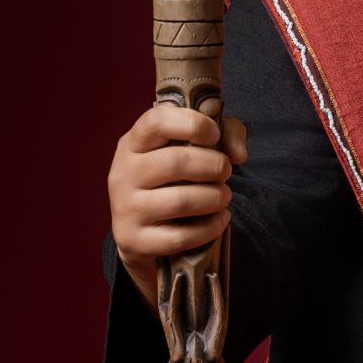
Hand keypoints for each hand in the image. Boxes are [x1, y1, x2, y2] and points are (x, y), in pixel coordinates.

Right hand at [108, 104, 247, 309]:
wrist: (140, 232)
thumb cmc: (174, 178)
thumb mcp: (192, 147)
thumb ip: (225, 133)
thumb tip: (238, 154)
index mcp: (133, 143)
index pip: (156, 122)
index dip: (193, 124)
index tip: (214, 134)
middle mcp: (123, 173)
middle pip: (175, 162)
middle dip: (214, 166)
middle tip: (225, 172)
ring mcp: (126, 209)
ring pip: (180, 201)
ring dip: (215, 198)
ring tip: (223, 196)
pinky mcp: (134, 240)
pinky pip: (181, 236)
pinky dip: (210, 228)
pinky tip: (220, 219)